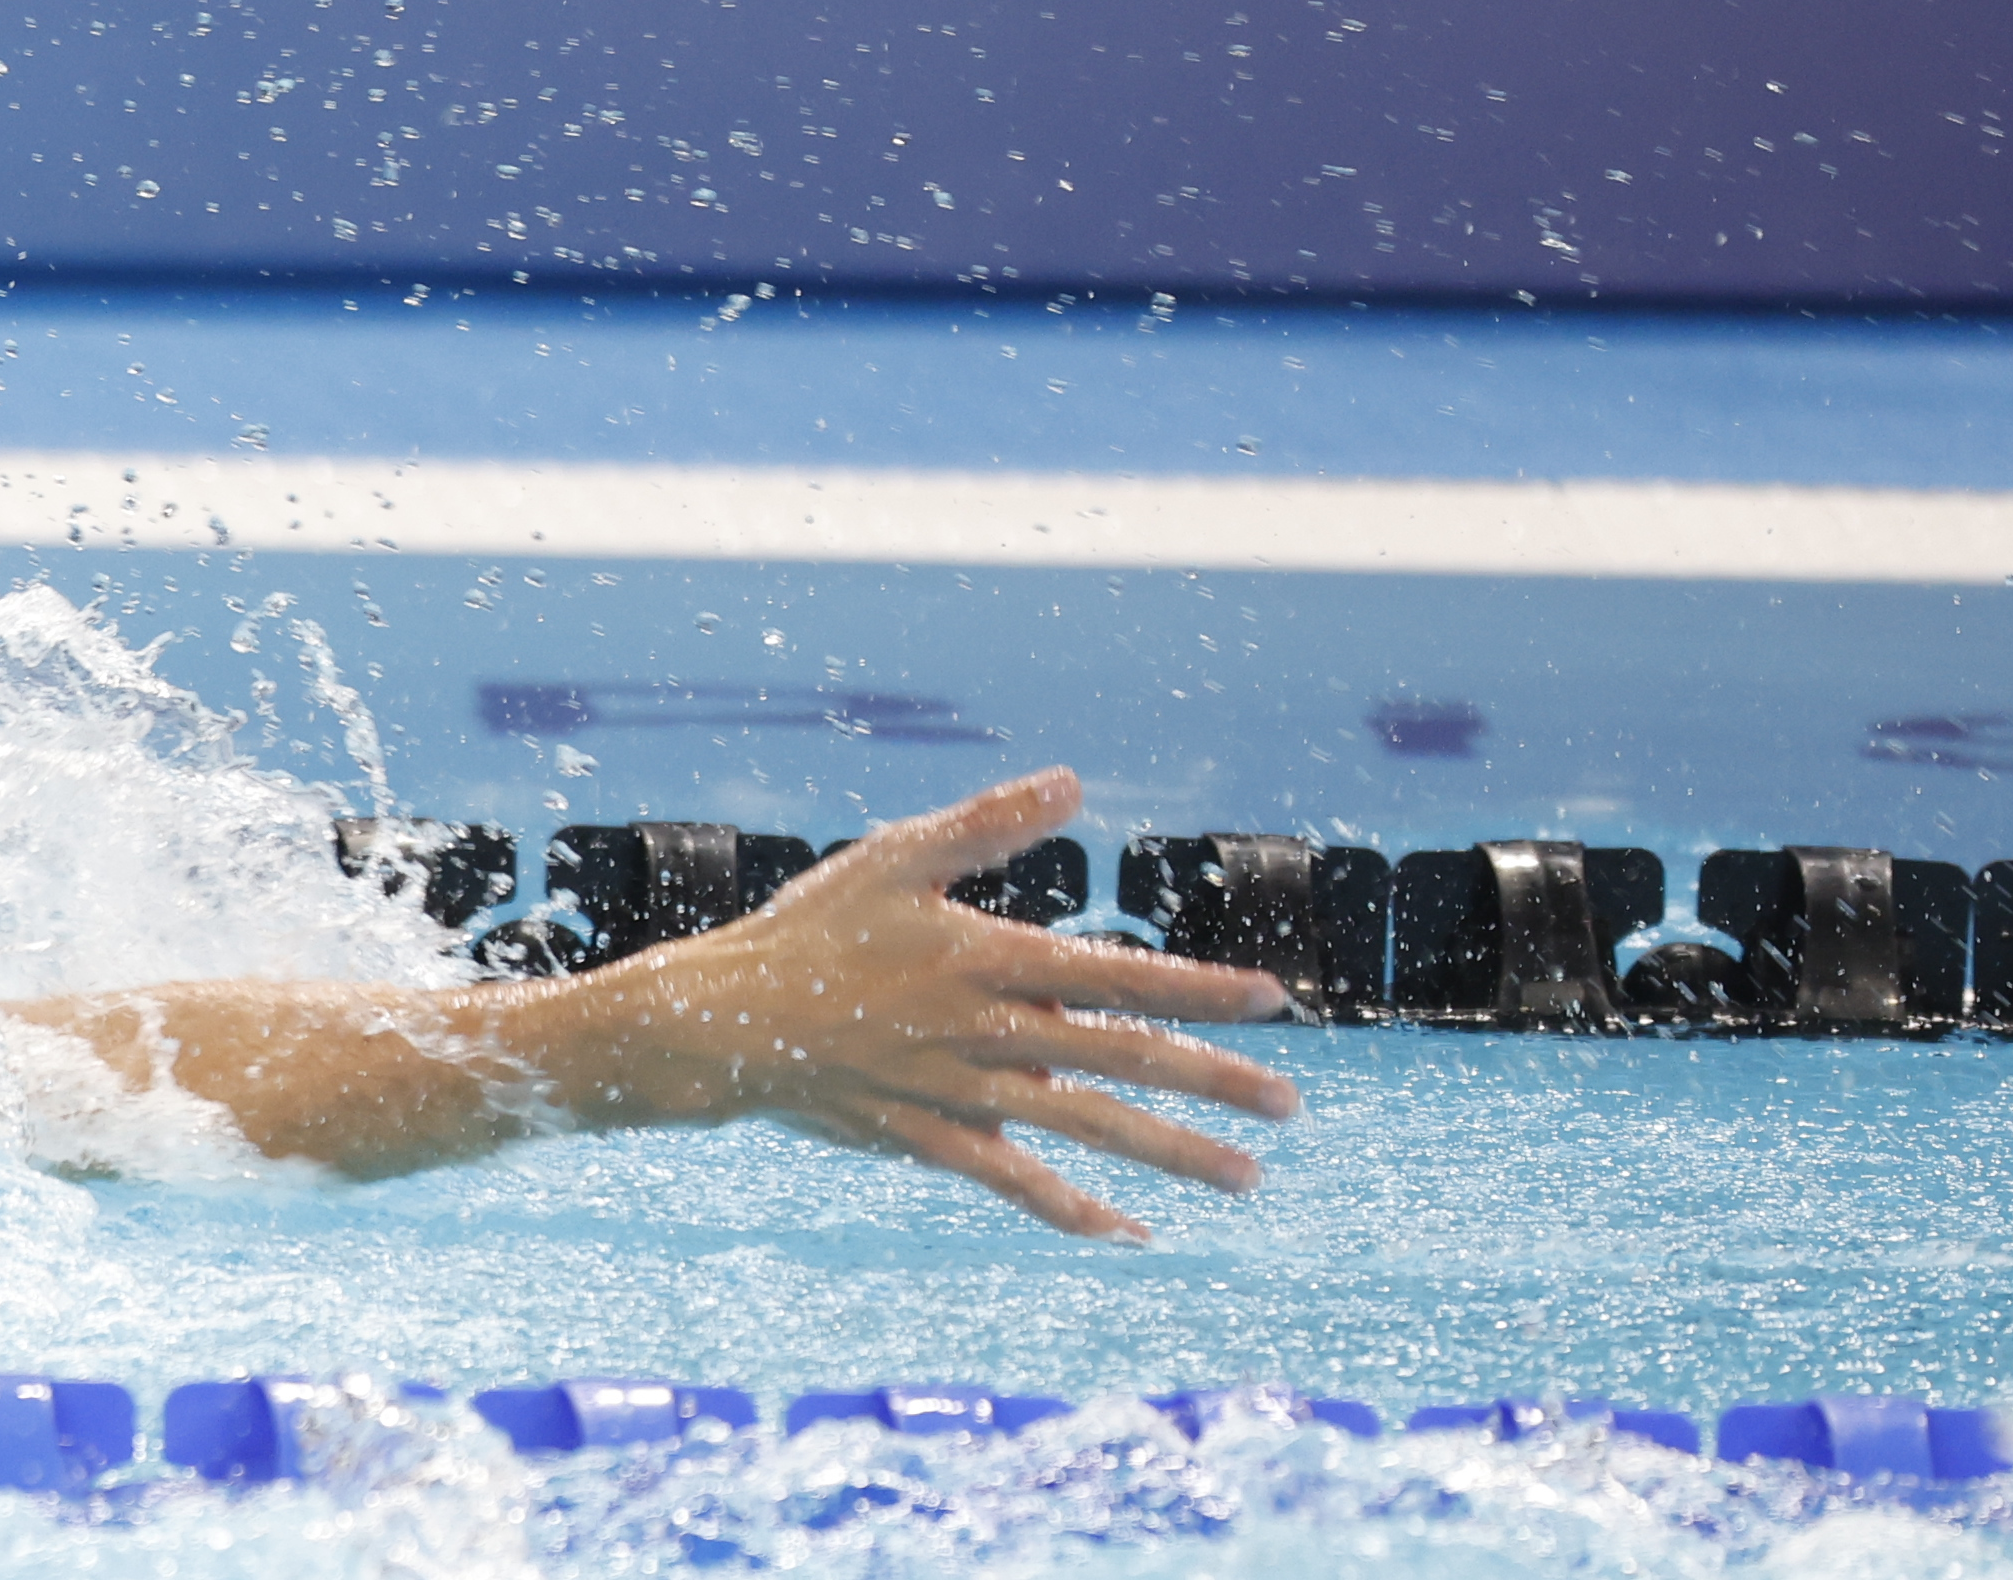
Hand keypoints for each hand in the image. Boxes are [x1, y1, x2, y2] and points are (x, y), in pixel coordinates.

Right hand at [567, 768, 1296, 1241]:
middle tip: (1291, 1103)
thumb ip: (988, 824)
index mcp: (989, 956)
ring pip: (1087, 1128)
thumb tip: (1073, 779)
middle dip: (1215, 1081)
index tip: (1273, 1001)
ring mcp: (963, 1092)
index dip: (1200, 988)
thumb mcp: (895, 856)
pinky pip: (1014, 1182)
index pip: (1119, 974)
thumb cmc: (810, 927)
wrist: (721, 1018)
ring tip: (1246, 1180)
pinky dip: (1073, 1210)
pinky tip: (1126, 1232)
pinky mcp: (930, 1139)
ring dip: (1173, 1155)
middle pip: (1124, 1057)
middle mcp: (990, 1029)